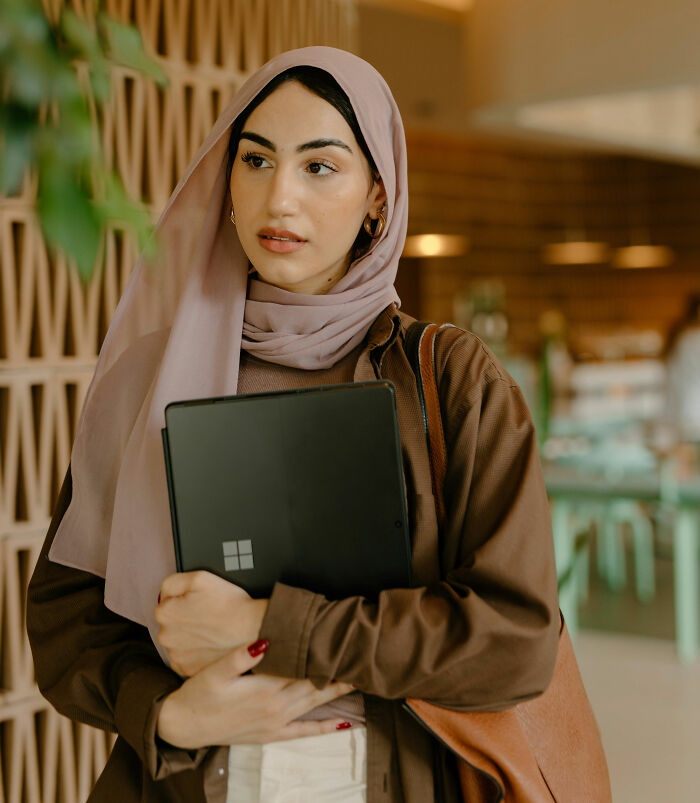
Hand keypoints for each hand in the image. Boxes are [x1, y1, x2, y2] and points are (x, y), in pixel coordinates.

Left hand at [156, 571, 267, 675]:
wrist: (254, 629)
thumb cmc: (230, 604)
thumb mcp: (199, 577)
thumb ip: (173, 582)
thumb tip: (165, 594)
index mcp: (164, 613)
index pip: (167, 601)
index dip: (186, 598)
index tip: (201, 601)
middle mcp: (165, 637)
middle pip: (172, 622)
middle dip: (185, 617)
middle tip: (209, 614)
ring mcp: (177, 656)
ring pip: (179, 640)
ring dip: (190, 636)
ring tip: (212, 629)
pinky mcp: (189, 670)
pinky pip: (186, 658)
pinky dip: (196, 652)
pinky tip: (210, 643)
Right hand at [157, 640, 355, 748]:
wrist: (185, 726)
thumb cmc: (199, 694)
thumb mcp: (216, 670)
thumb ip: (242, 655)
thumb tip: (266, 640)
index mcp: (266, 688)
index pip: (303, 666)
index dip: (324, 654)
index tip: (343, 642)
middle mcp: (277, 707)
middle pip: (315, 685)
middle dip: (338, 672)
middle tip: (361, 658)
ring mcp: (276, 723)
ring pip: (315, 705)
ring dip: (337, 693)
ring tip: (360, 681)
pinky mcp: (271, 734)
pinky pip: (304, 732)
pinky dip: (325, 727)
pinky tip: (344, 723)